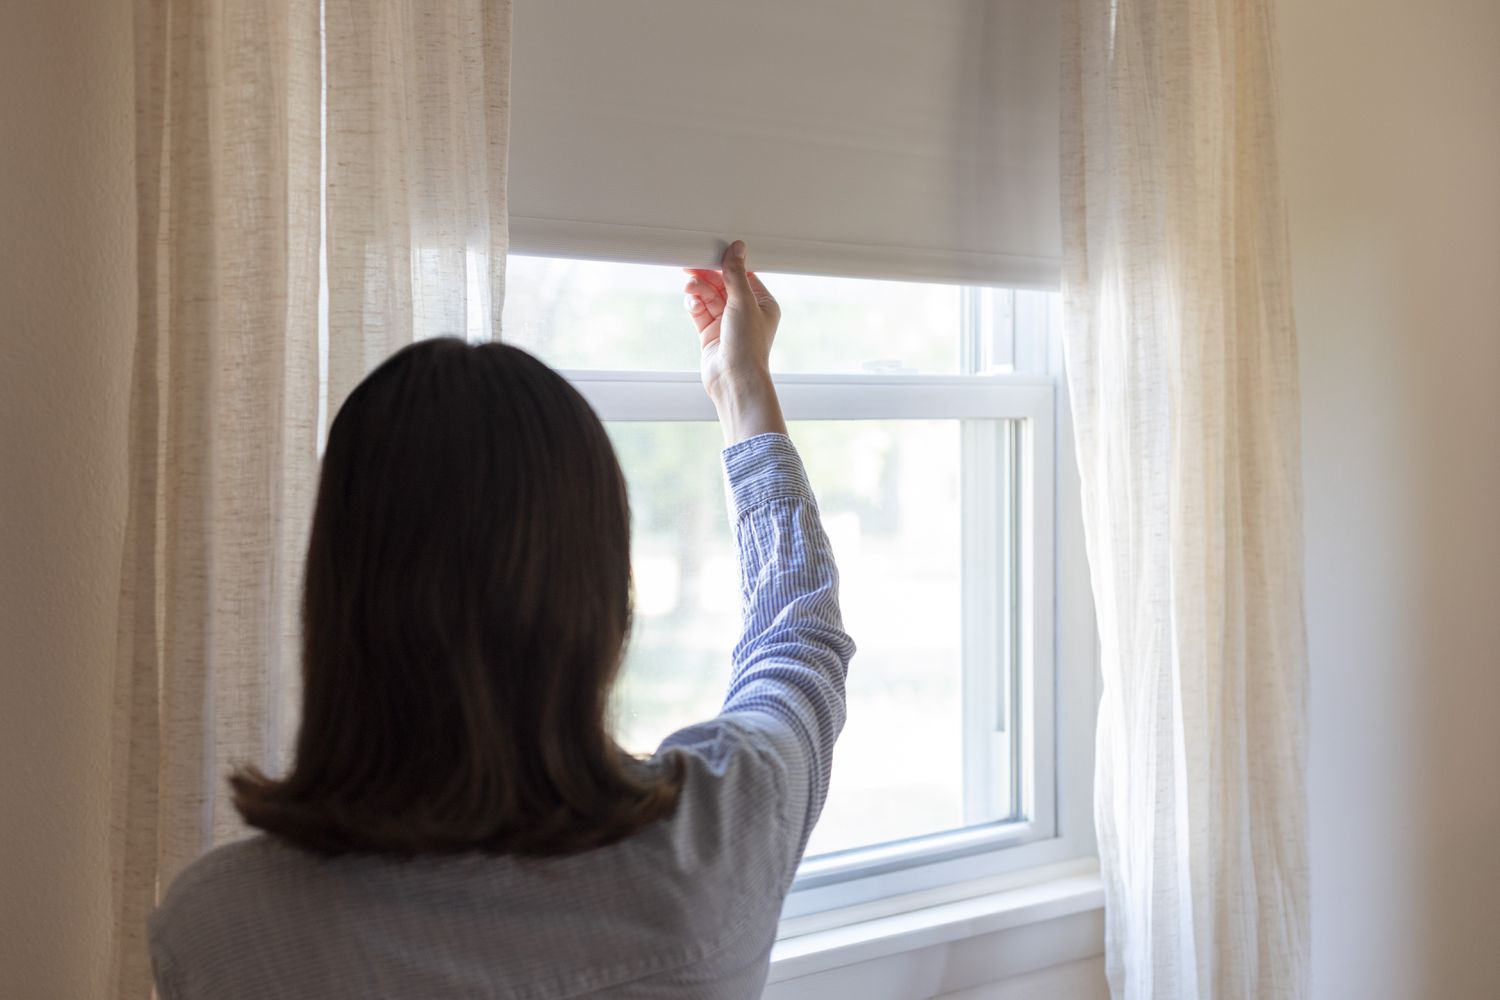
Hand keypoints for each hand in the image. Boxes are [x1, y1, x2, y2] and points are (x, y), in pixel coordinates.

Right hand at [683, 241, 787, 442]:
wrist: (734, 379)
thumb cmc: (748, 346)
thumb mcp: (743, 302)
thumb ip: (736, 274)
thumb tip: (737, 248)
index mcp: (762, 304)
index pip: (743, 275)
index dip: (726, 265)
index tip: (711, 253)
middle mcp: (746, 313)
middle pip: (723, 285)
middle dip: (707, 277)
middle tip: (691, 267)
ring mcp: (727, 324)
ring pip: (709, 297)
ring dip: (699, 290)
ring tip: (690, 287)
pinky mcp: (710, 334)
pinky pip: (700, 312)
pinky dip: (694, 304)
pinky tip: (691, 301)